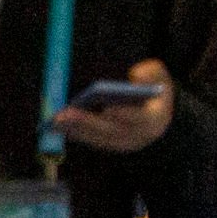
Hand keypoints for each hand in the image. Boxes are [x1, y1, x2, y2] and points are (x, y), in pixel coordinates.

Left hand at [52, 60, 173, 154]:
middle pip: (110, 131)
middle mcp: (136, 137)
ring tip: (55, 119)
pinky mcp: (108, 145)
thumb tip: (134, 75)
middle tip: (66, 113)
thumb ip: (152, 72)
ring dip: (75, 129)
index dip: (124, 114)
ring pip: (96, 138)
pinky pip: (89, 140)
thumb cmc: (155, 91)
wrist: (158, 117)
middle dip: (87, 122)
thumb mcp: (161, 77)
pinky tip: (58, 126)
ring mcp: (121, 144)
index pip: (138, 119)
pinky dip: (74, 133)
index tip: (108, 107)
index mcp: (153, 121)